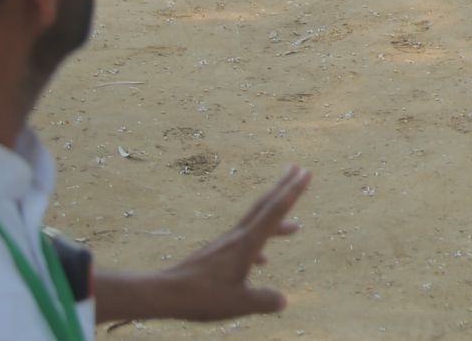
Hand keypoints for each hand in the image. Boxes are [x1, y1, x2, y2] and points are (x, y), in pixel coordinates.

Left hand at [143, 166, 309, 320]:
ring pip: (256, 224)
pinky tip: (262, 261)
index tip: (306, 172)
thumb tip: (283, 300)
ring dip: (275, 219)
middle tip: (298, 168)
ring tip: (294, 227)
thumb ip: (264, 300)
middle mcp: (237, 237)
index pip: (275, 211)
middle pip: (264, 205)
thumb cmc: (202, 297)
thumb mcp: (239, 303)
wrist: (165, 293)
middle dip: (283, 187)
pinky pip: (245, 243)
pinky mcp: (217, 254)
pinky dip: (259, 245)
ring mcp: (226, 244)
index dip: (293, 191)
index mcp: (247, 243)